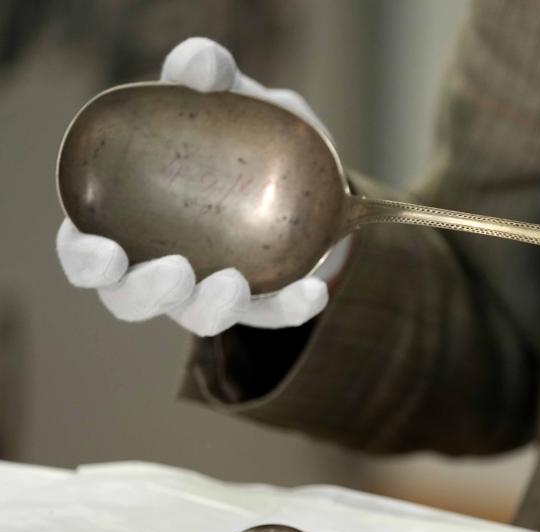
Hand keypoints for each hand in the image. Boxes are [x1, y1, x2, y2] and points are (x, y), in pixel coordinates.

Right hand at [55, 38, 349, 335]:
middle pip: (131, 299)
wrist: (312, 168)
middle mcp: (160, 262)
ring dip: (211, 307)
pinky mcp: (264, 301)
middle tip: (176, 272)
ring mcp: (211, 289)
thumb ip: (212, 75)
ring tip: (235, 283)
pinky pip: (274, 315)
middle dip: (147, 293)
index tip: (106, 253)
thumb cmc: (244, 132)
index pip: (85, 253)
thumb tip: (200, 66)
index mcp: (128, 218)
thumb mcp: (231, 98)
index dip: (87, 261)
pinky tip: (314, 291)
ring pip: (197, 318)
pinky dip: (292, 307)